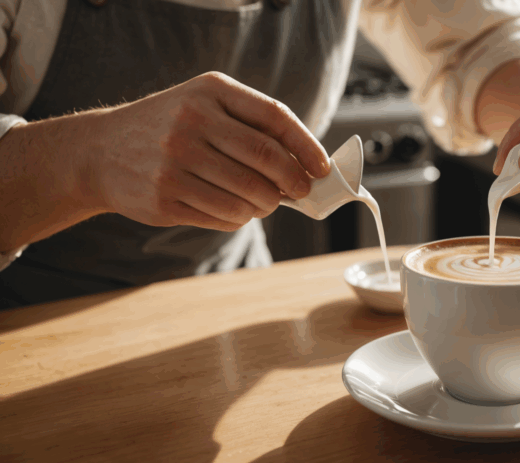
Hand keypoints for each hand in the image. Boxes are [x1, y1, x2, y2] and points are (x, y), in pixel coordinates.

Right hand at [86, 72, 329, 231]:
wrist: (100, 152)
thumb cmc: (169, 128)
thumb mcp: (205, 106)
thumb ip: (252, 126)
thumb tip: (306, 165)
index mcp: (209, 92)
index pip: (274, 117)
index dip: (306, 145)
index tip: (322, 167)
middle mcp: (190, 123)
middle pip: (265, 159)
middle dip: (293, 181)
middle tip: (301, 191)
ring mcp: (174, 163)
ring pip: (248, 196)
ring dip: (267, 205)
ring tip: (264, 201)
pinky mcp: (164, 199)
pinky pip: (224, 217)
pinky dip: (240, 218)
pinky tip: (235, 209)